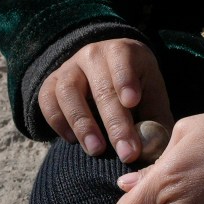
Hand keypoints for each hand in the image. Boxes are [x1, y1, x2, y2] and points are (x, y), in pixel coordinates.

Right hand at [38, 38, 169, 162]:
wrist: (105, 76)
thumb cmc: (135, 90)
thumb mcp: (152, 96)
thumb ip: (156, 121)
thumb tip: (156, 150)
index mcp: (123, 51)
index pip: (122, 59)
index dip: (125, 80)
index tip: (132, 102)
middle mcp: (92, 55)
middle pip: (100, 86)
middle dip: (115, 122)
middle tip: (126, 152)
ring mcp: (68, 68)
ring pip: (68, 91)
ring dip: (82, 123)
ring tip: (97, 150)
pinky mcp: (50, 84)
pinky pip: (47, 100)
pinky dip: (58, 122)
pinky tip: (72, 140)